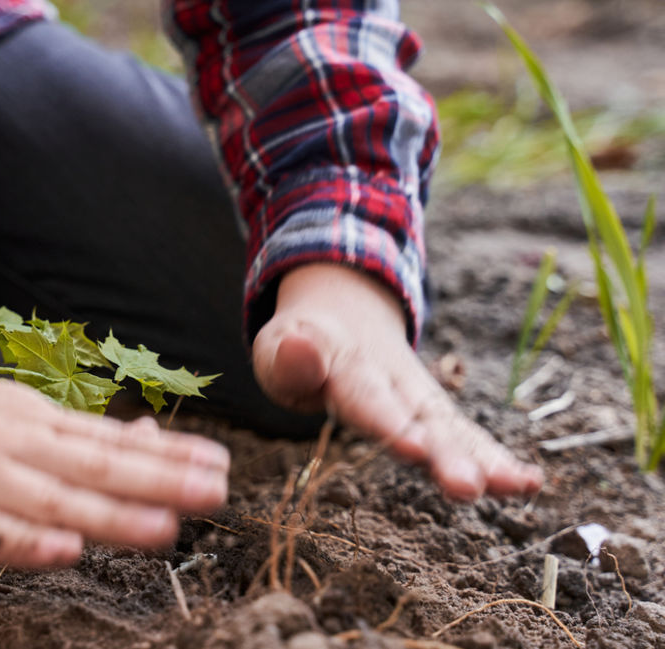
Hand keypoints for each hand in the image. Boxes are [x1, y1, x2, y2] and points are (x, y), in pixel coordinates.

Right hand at [0, 349, 228, 567]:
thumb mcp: (15, 412)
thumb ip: (78, 434)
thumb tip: (148, 436)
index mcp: (34, 423)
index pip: (111, 441)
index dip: (167, 456)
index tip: (220, 465)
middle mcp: (13, 447)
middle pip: (94, 468)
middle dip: (159, 482)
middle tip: (216, 492)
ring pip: (51, 500)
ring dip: (109, 514)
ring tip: (164, 527)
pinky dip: (25, 542)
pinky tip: (63, 551)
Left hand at [252, 264, 543, 500]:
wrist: (340, 311)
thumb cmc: (297, 347)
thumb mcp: (277, 349)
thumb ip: (286, 359)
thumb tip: (298, 345)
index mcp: (347, 362)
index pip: (367, 394)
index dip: (389, 419)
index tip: (413, 446)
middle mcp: (393, 377)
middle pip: (421, 416)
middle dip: (445, 452)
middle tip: (468, 486)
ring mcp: (418, 395)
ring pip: (451, 427)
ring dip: (480, 458)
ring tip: (515, 487)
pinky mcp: (433, 412)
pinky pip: (465, 436)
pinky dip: (494, 459)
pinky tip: (528, 484)